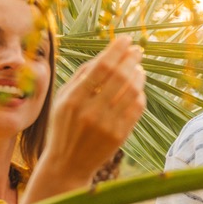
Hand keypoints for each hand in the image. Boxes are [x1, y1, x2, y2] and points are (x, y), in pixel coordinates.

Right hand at [42, 36, 146, 183]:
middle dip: (131, 59)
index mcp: (73, 99)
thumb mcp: (62, 100)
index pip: (101, 67)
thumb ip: (81, 76)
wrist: (67, 164)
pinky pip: (137, 108)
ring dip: (139, 75)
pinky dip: (140, 94)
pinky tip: (138, 88)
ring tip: (138, 68)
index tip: (126, 39)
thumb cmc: (63, 126)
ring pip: (132, 91)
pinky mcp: (120, 136)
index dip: (116, 50)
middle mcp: (90, 111)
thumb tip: (106, 54)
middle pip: (119, 76)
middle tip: (137, 50)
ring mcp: (107, 125)